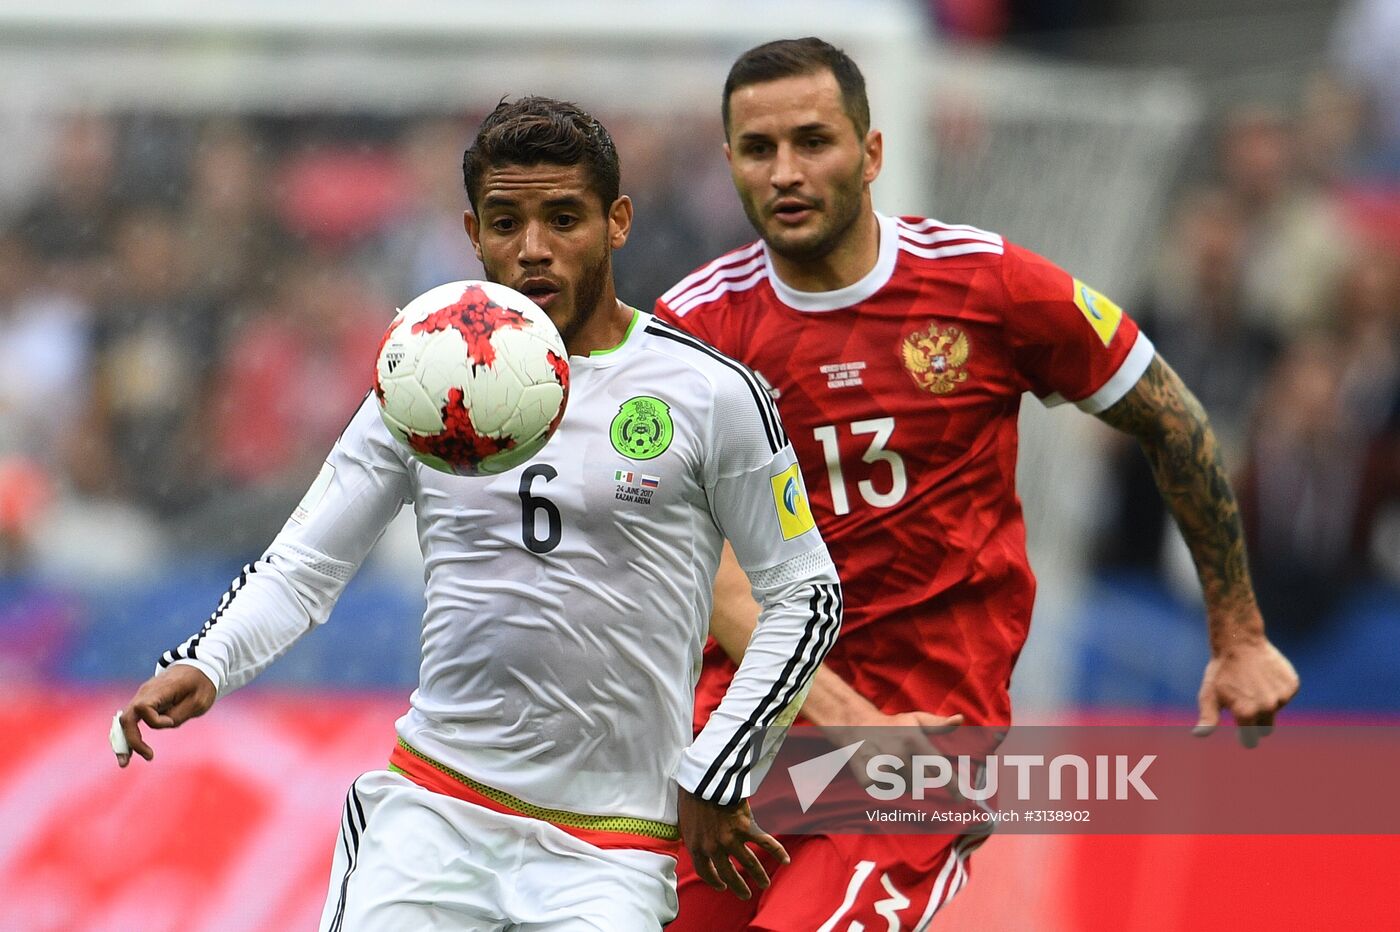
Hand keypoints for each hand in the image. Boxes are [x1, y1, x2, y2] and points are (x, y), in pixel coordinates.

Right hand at [115, 665, 217, 766]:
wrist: (197, 667)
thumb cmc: (201, 684)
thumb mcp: (199, 700)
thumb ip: (180, 714)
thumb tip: (163, 725)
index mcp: (159, 689)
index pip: (144, 707)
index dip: (155, 720)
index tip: (171, 722)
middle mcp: (145, 692)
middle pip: (127, 717)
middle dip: (128, 740)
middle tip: (132, 760)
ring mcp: (142, 697)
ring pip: (125, 721)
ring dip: (123, 742)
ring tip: (124, 763)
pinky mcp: (144, 702)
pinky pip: (131, 720)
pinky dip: (128, 735)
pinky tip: (127, 752)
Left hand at [677, 786, 788, 900]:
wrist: (703, 781)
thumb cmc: (690, 796)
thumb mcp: (683, 820)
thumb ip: (690, 834)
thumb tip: (691, 839)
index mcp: (696, 847)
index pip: (705, 871)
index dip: (714, 880)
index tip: (722, 886)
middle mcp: (714, 848)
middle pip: (728, 874)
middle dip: (738, 886)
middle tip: (745, 895)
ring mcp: (731, 839)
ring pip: (749, 863)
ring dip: (759, 876)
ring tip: (765, 884)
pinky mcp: (746, 828)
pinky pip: (765, 843)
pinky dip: (777, 852)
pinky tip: (785, 860)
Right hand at [823, 710, 965, 787]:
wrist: (856, 725)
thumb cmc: (892, 725)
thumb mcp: (915, 720)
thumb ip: (938, 724)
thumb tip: (960, 719)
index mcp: (913, 740)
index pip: (938, 768)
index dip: (952, 785)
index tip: (963, 798)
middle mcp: (898, 754)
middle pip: (921, 782)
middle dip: (919, 775)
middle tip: (907, 760)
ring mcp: (882, 767)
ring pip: (905, 788)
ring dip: (904, 781)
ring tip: (894, 763)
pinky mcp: (868, 777)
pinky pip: (887, 791)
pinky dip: (887, 785)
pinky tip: (881, 770)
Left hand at [1193, 636, 1298, 747]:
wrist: (1240, 641)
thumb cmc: (1221, 670)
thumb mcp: (1209, 694)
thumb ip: (1207, 718)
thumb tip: (1198, 735)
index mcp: (1246, 713)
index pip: (1250, 741)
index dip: (1244, 737)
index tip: (1241, 729)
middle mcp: (1267, 707)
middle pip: (1266, 730)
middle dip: (1257, 723)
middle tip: (1246, 702)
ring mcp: (1281, 696)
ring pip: (1275, 710)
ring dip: (1266, 702)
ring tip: (1253, 683)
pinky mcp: (1292, 685)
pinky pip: (1285, 696)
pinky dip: (1277, 690)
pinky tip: (1265, 676)